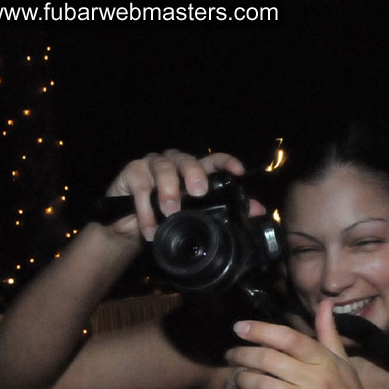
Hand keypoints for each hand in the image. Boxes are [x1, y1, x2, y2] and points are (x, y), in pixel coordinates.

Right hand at [105, 149, 253, 241]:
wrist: (130, 229)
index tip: (238, 171)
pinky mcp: (132, 172)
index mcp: (194, 170)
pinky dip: (146, 210)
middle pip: (188, 160)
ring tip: (170, 212)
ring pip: (164, 169)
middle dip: (194, 174)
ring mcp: (152, 165)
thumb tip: (258, 210)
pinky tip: (150, 227)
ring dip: (168, 192)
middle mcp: (175, 163)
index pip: (213, 160)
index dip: (226, 162)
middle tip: (198, 193)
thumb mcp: (196, 215)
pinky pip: (141, 187)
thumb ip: (225, 210)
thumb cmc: (167, 217)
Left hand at [225, 300, 386, 388]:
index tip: (239, 327)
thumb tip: (325, 303)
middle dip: (243, 355)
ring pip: (263, 387)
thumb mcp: (343, 362)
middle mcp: (317, 380)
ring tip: (240, 379)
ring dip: (244, 381)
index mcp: (325, 360)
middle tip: (231, 355)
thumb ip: (329, 333)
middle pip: (269, 360)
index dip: (261, 331)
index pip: (289, 338)